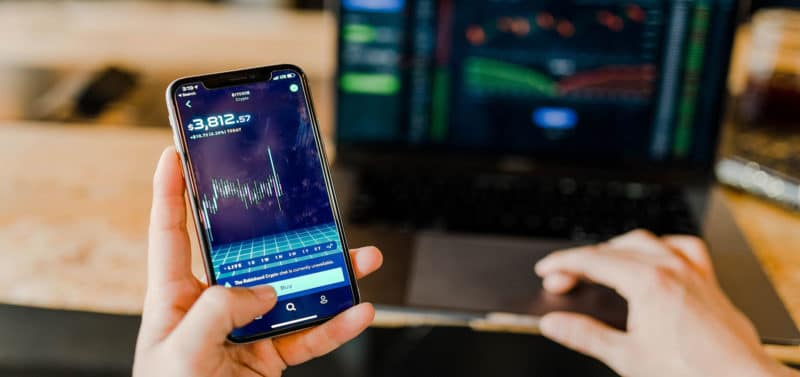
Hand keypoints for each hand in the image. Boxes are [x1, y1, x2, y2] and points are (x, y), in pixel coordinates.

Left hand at [133, 147, 382, 376]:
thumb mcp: (178, 355)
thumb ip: (215, 313)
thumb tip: (262, 292)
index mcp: (174, 298)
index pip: (171, 234)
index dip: (170, 193)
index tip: (177, 154)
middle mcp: (212, 306)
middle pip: (250, 256)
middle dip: (281, 229)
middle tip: (304, 202)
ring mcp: (245, 330)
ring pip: (292, 293)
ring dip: (328, 276)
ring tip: (361, 259)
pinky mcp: (271, 356)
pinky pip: (309, 335)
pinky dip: (336, 326)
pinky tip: (358, 312)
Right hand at [534, 230, 796, 376]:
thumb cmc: (692, 373)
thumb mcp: (626, 356)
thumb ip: (585, 335)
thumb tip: (554, 324)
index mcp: (648, 282)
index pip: (593, 260)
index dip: (563, 263)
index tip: (547, 270)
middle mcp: (672, 268)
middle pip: (615, 249)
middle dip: (584, 260)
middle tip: (564, 279)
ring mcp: (693, 272)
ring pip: (648, 241)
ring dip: (618, 248)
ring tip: (601, 263)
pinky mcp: (708, 282)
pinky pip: (684, 248)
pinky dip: (663, 247)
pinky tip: (656, 256)